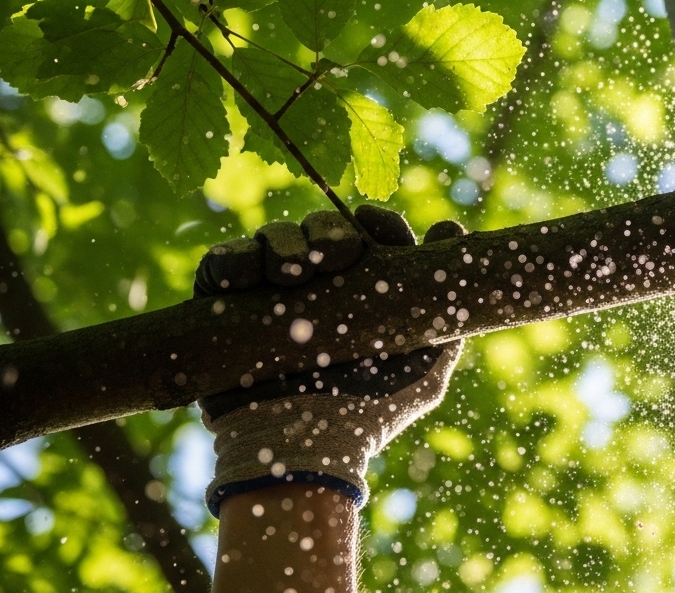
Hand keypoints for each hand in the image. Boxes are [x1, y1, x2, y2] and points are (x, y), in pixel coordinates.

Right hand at [193, 206, 466, 516]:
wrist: (306, 451)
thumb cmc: (372, 413)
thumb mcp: (426, 361)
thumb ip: (448, 302)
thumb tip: (452, 229)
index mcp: (365, 290)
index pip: (371, 236)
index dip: (377, 223)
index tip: (376, 226)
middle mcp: (317, 285)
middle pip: (321, 229)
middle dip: (328, 231)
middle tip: (336, 255)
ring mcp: (268, 293)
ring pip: (273, 240)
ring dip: (282, 243)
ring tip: (290, 272)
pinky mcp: (222, 305)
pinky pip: (222, 264)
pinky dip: (234, 258)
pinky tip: (248, 275)